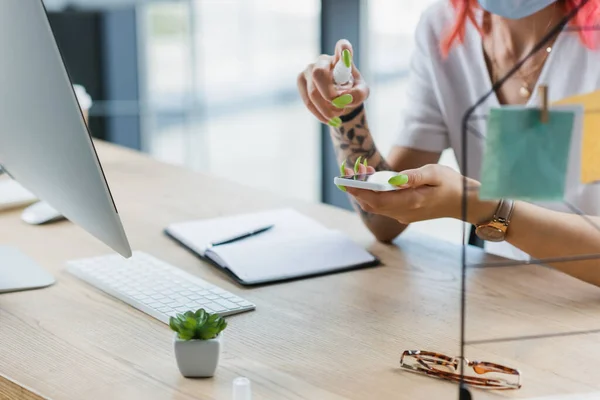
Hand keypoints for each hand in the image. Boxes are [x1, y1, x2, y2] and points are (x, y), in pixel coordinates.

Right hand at [296, 39, 369, 127]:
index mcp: (342, 58)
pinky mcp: (300, 80)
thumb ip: (358, 94)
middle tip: (340, 107)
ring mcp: (309, 69)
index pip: (343, 47)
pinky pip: (308, 101)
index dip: (343, 50)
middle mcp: (323, 60)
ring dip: (326, 109)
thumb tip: (345, 98)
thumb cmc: (351, 91)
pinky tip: (329, 118)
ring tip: (338, 114)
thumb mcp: (361, 93)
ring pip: (313, 92)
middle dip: (328, 95)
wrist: (338, 97)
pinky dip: (319, 113)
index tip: (345, 52)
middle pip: (318, 74)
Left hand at [345, 164, 489, 224]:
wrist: (465, 203)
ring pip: (376, 205)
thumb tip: (394, 179)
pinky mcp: (404, 212)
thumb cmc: (451, 185)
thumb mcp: (435, 173)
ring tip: (361, 171)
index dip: (359, 192)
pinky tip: (374, 179)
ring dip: (365, 191)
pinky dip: (374, 193)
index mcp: (411, 202)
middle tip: (351, 170)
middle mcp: (404, 212)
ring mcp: (403, 214)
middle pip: (372, 204)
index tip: (345, 181)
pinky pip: (383, 205)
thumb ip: (413, 176)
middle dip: (358, 188)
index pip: (377, 200)